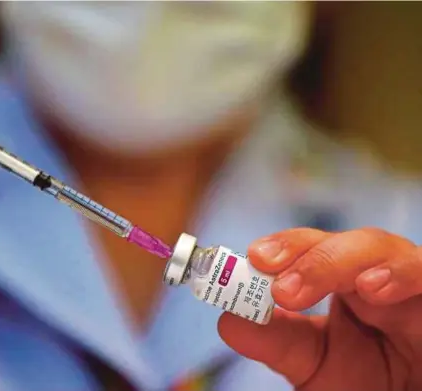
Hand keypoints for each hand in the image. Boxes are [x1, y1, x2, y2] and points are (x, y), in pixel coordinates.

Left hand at [218, 228, 421, 390]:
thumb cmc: (369, 384)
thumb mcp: (314, 364)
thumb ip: (276, 340)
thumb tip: (227, 320)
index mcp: (342, 284)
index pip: (309, 250)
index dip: (282, 247)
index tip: (252, 257)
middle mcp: (375, 274)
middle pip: (341, 240)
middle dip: (302, 251)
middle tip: (266, 266)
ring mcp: (408, 283)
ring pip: (379, 246)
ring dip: (335, 260)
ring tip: (297, 288)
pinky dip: (401, 273)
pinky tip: (373, 287)